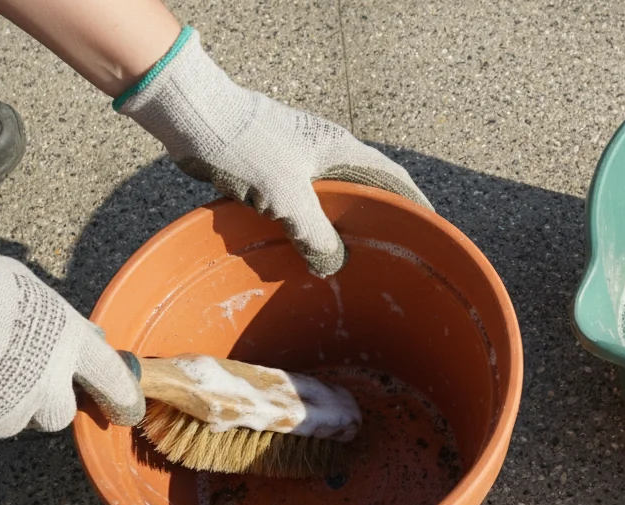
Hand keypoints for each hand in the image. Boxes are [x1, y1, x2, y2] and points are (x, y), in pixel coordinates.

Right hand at [0, 212, 143, 441]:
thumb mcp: (29, 289)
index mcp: (70, 342)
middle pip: (59, 413)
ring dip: (2, 406)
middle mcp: (48, 384)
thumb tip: (80, 335)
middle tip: (14, 375)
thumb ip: (59, 322)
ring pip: (14, 422)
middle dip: (42, 400)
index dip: (123, 397)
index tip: (127, 410)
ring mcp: (10, 410)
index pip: (112, 378)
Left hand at [118, 28, 431, 276]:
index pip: (391, 177)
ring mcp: (299, 160)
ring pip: (329, 198)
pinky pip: (299, 202)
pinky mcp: (272, 169)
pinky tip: (302, 244)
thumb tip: (333, 265)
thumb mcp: (288, 196)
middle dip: (375, 219)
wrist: (196, 119)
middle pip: (363, 189)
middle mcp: (325, 152)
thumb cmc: (247, 146)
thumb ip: (314, 233)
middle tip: (388, 251)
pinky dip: (306, 223)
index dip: (412, 201)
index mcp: (341, 150)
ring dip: (337, 224)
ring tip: (348, 256)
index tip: (428, 226)